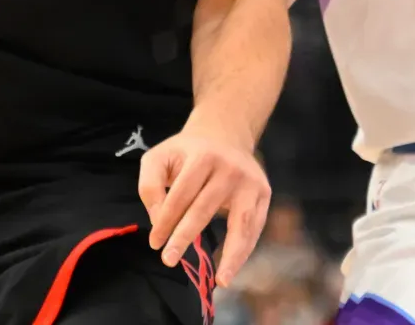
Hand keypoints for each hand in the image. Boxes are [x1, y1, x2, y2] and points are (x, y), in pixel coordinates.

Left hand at [137, 120, 269, 288]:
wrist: (225, 133)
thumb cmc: (187, 152)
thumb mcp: (160, 156)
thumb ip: (150, 185)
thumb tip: (158, 219)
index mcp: (203, 156)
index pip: (180, 195)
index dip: (165, 221)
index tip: (155, 243)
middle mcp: (230, 168)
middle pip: (205, 209)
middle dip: (184, 237)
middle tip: (168, 260)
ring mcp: (251, 181)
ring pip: (241, 222)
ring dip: (231, 255)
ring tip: (221, 281)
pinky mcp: (264, 192)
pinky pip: (255, 228)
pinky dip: (244, 251)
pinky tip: (232, 270)